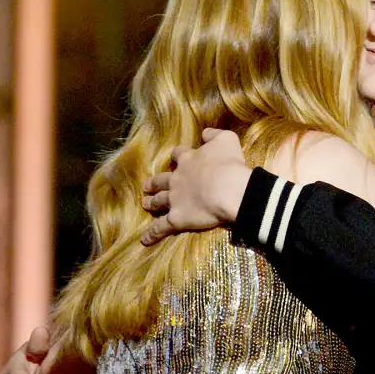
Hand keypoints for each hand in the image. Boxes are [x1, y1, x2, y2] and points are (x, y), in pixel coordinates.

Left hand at [141, 129, 251, 245]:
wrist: (228, 188)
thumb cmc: (229, 164)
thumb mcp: (226, 140)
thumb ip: (214, 135)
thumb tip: (205, 133)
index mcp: (188, 160)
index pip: (178, 155)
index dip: (177, 156)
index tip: (175, 156)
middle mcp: (177, 179)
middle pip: (161, 179)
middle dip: (154, 182)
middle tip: (147, 185)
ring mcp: (174, 199)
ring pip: (158, 201)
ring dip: (151, 202)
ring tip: (145, 204)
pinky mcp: (176, 218)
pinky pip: (161, 228)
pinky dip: (152, 234)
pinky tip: (145, 239)